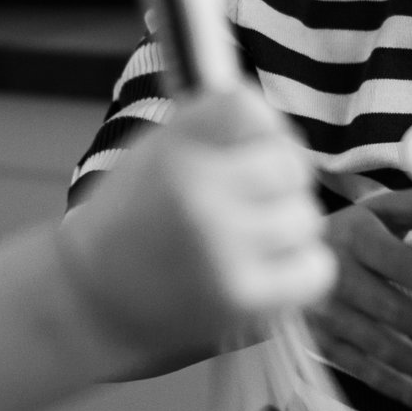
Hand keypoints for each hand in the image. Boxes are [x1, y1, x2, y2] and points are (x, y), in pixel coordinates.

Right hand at [58, 87, 335, 375]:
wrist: (95, 304)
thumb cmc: (131, 223)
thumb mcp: (154, 156)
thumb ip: (211, 131)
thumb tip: (276, 121)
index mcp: (172, 154)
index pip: (245, 106)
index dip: (256, 124)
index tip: (245, 145)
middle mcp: (200, 198)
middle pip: (289, 162)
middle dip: (281, 177)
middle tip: (256, 197)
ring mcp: (225, 251)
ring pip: (308, 216)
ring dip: (290, 226)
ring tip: (254, 240)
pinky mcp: (246, 300)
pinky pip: (316, 269)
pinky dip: (302, 270)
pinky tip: (270, 270)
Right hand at [307, 191, 411, 410]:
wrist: (281, 260)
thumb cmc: (348, 234)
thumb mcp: (373, 212)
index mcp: (355, 236)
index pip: (392, 260)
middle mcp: (336, 275)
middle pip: (390, 310)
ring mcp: (326, 314)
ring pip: (380, 347)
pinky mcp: (323, 343)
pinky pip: (364, 372)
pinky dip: (400, 391)